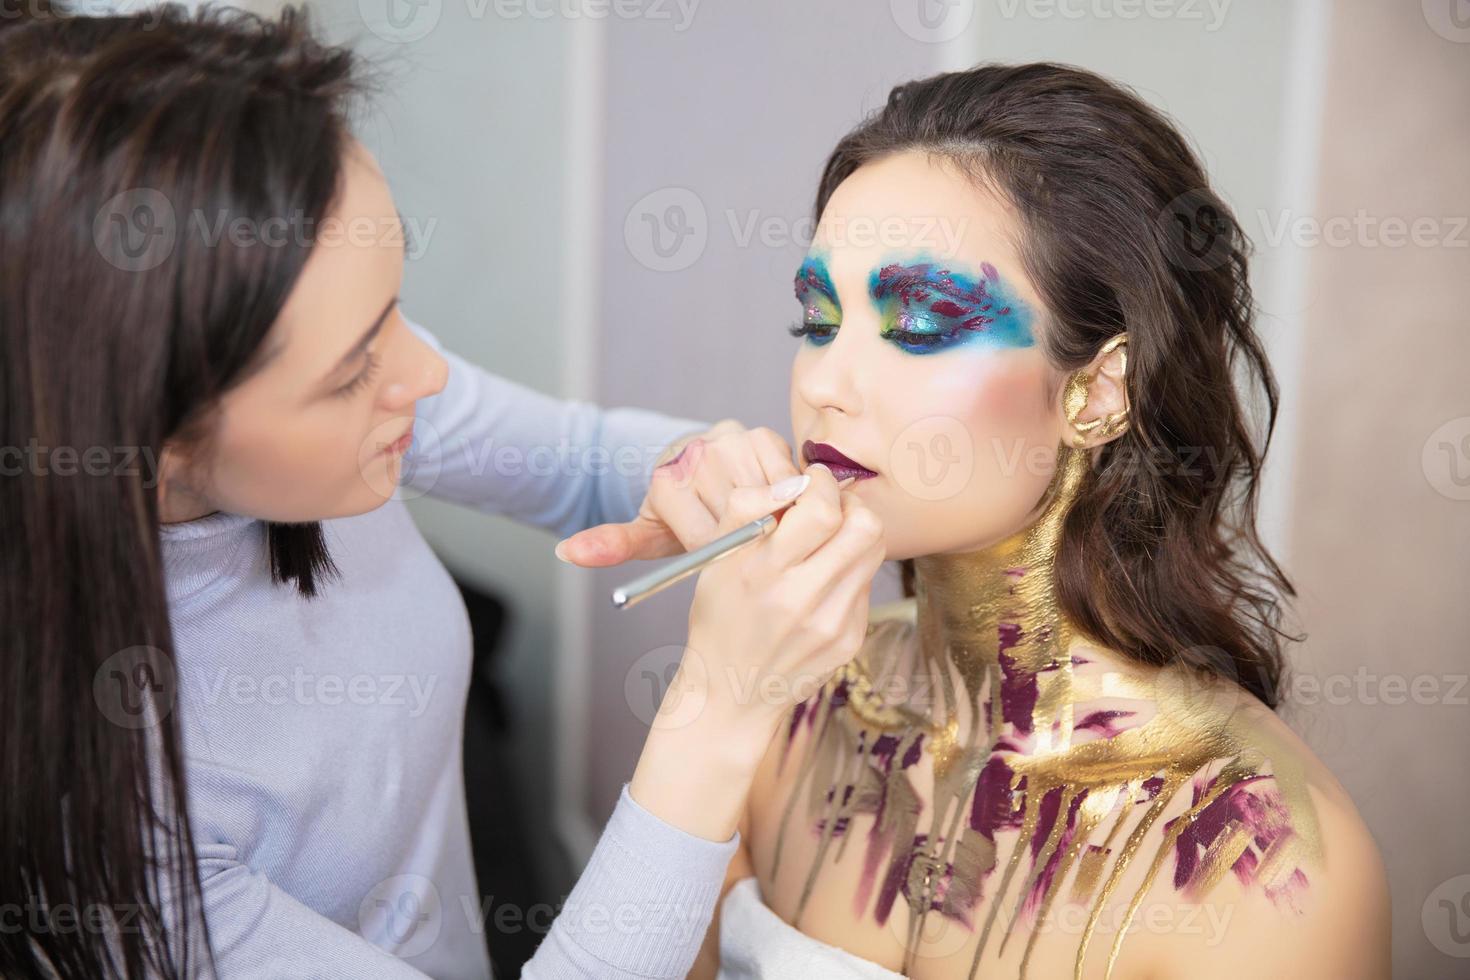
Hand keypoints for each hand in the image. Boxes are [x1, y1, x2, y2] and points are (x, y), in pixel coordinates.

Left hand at [553, 419, 799, 566]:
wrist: (695, 471)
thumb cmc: (675, 515)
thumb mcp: (645, 535)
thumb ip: (613, 544)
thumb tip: (565, 553)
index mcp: (664, 482)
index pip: (711, 536)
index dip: (724, 552)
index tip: (724, 552)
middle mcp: (695, 455)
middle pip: (744, 516)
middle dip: (751, 535)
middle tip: (747, 541)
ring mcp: (729, 440)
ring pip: (772, 496)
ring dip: (774, 516)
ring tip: (759, 523)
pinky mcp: (760, 433)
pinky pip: (790, 474)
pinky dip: (790, 495)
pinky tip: (775, 503)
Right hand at [627, 463, 884, 840]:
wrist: (731, 692)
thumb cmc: (721, 617)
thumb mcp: (716, 559)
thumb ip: (748, 509)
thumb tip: (795, 482)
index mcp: (762, 573)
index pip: (820, 509)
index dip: (820, 483)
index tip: (809, 482)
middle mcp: (801, 600)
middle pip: (864, 526)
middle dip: (848, 503)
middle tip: (828, 505)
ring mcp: (833, 623)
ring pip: (873, 550)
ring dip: (854, 532)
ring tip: (827, 538)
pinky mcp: (850, 639)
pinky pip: (865, 583)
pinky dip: (849, 569)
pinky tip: (823, 579)